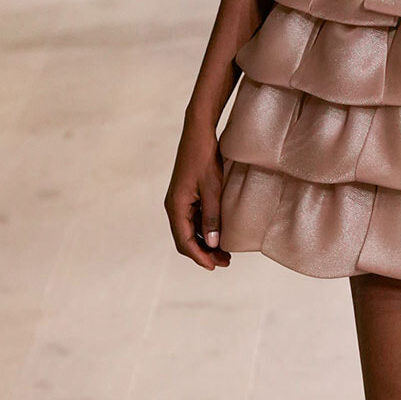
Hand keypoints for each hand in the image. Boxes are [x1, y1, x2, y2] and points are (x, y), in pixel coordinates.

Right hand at [165, 115, 230, 269]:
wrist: (198, 133)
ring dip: (205, 243)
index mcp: (176, 206)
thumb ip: (212, 216)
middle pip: (185, 239)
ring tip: (225, 253)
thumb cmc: (204, 157)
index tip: (215, 266)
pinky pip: (193, 219)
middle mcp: (174, 206)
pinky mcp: (187, 195)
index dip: (200, 256)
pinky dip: (204, 230)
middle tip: (225, 262)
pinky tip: (219, 234)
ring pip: (189, 231)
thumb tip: (212, 243)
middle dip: (204, 253)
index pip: (184, 241)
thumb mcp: (212, 188)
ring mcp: (180, 201)